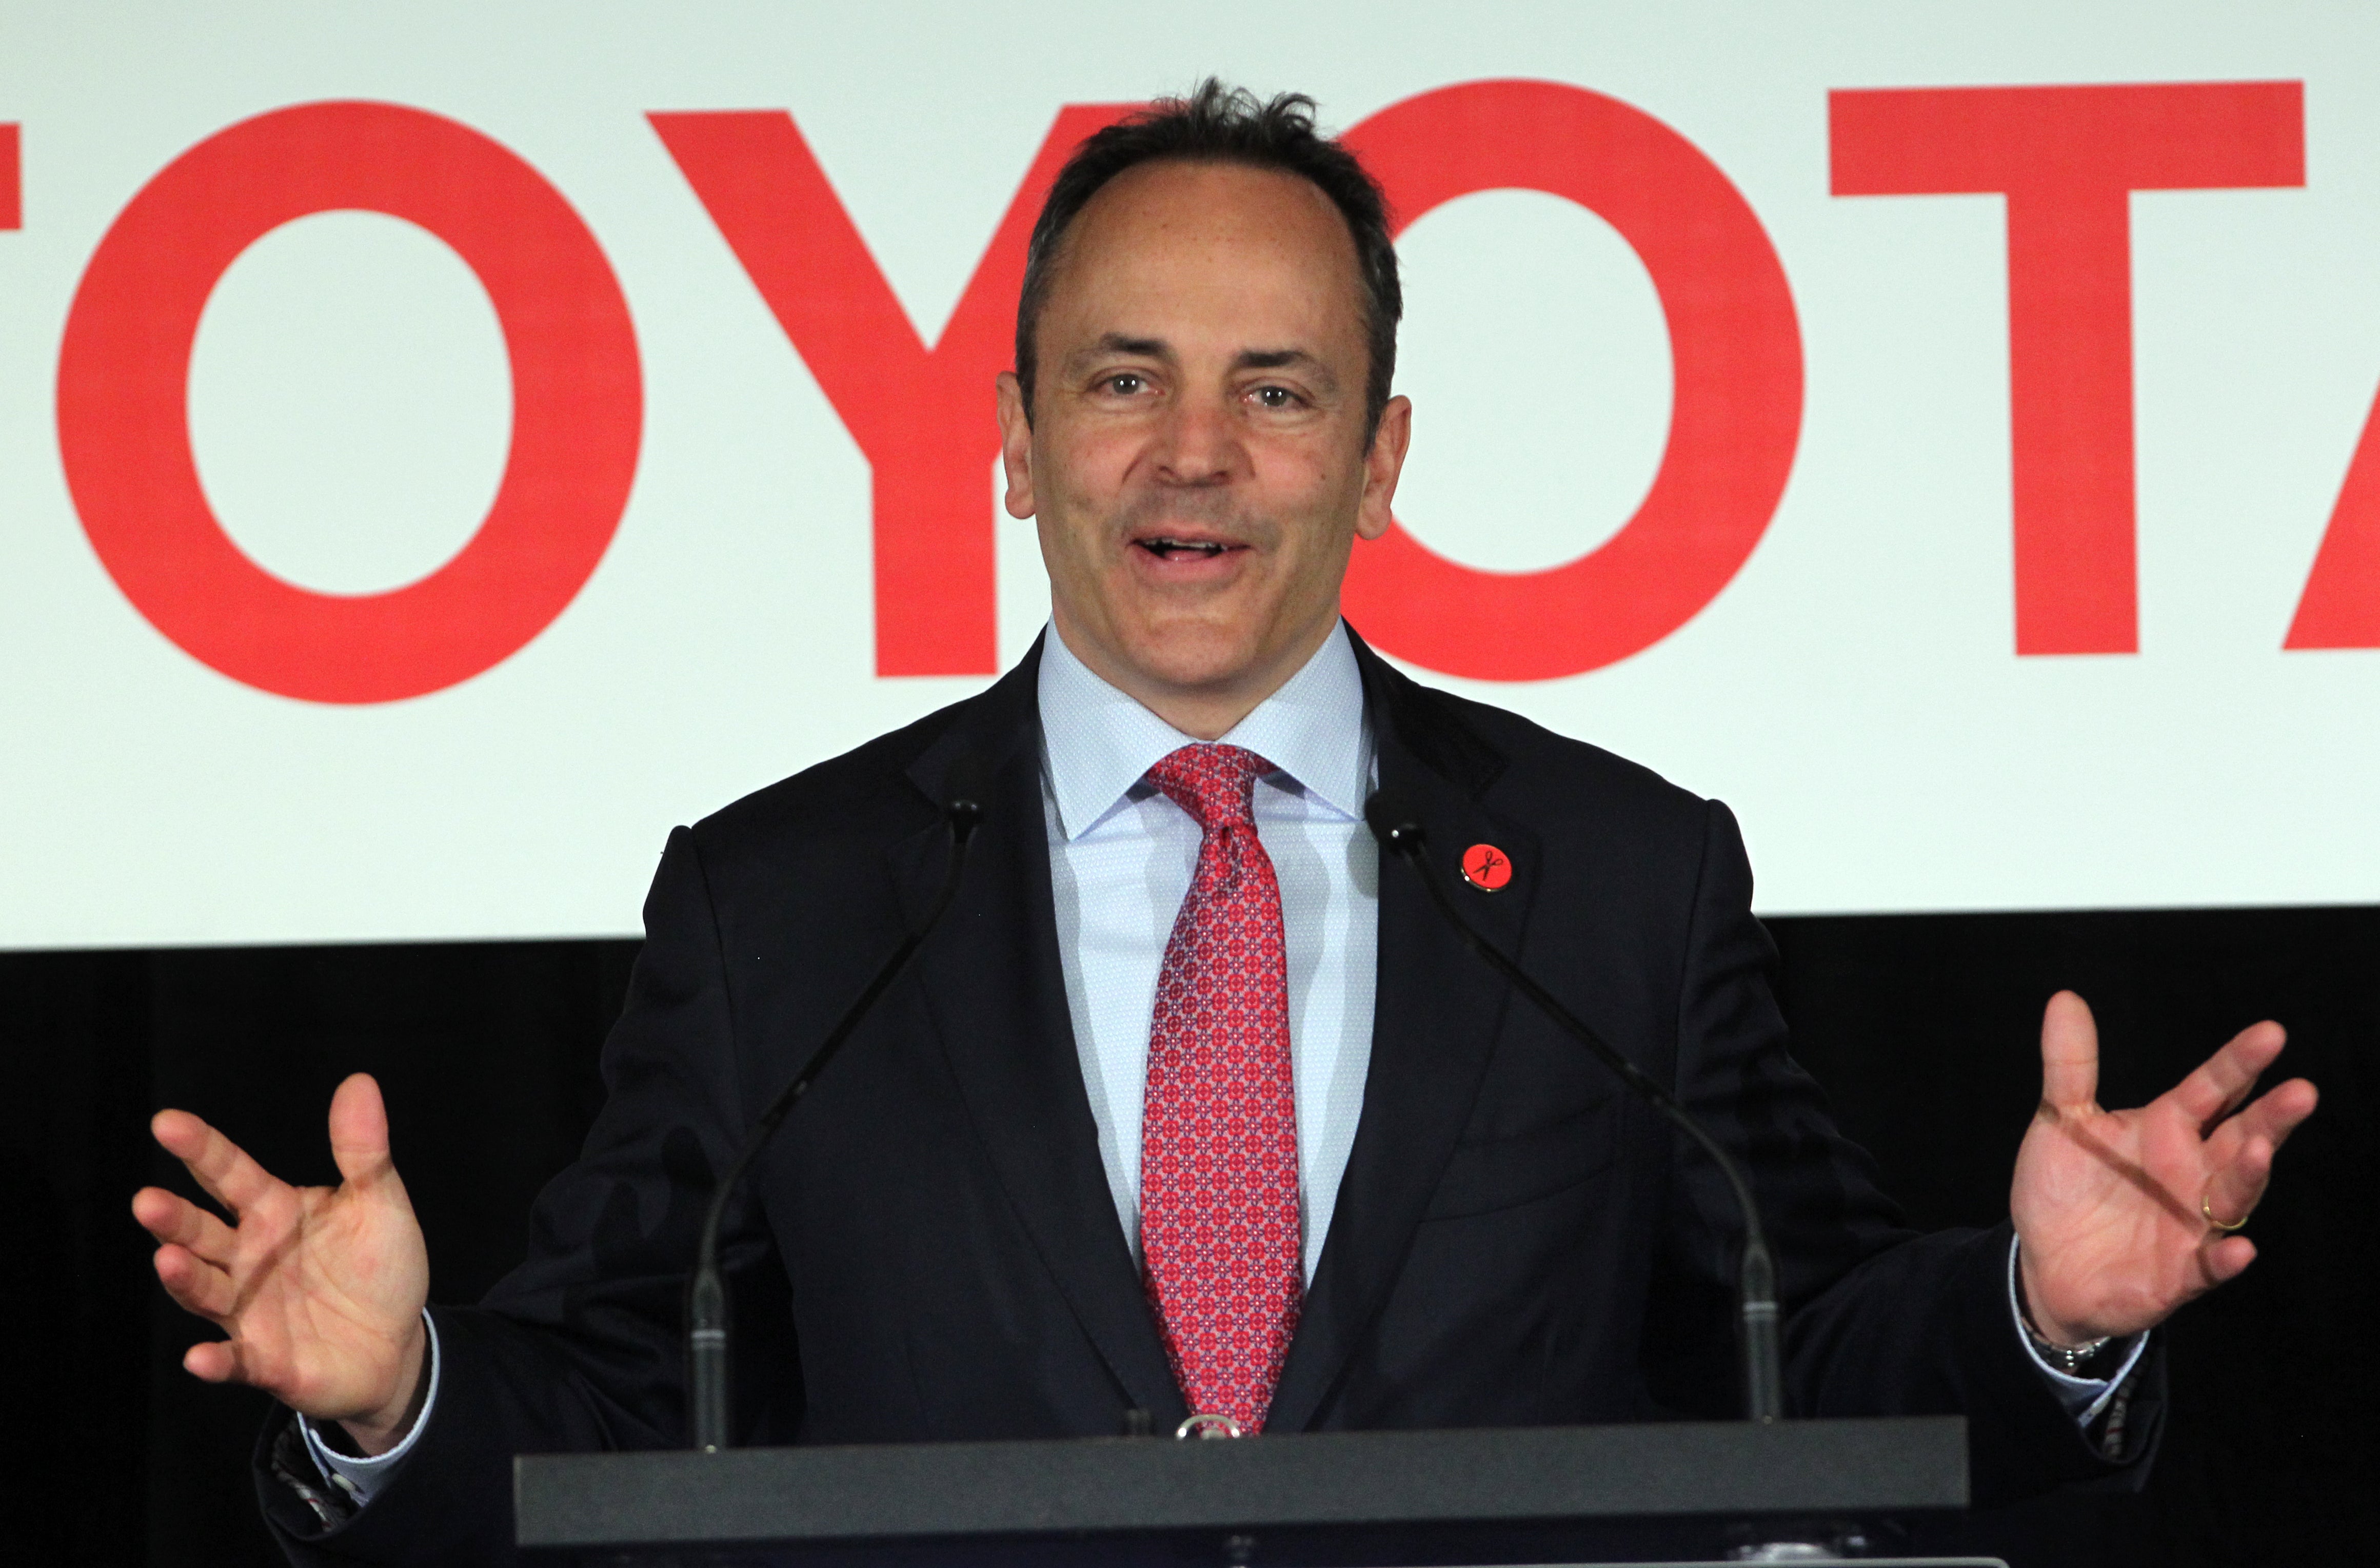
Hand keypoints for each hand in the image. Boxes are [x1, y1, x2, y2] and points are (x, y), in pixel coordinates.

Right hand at [132, 1073, 430, 1454]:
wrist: (398, 1343)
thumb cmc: (380, 1268)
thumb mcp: (380, 1203)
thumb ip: (364, 1151)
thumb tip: (359, 1081)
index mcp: (273, 1212)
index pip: (228, 1174)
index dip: (200, 1148)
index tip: (165, 1122)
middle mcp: (247, 1258)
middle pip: (200, 1232)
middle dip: (172, 1218)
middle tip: (146, 1199)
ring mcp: (249, 1310)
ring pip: (205, 1290)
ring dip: (184, 1277)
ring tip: (166, 1258)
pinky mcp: (265, 1360)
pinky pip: (236, 1361)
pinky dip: (217, 1361)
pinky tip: (199, 1358)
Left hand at [2011, 991, 2316, 1346]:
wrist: (2040, 1264)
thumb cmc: (2062, 1189)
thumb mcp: (2061, 1122)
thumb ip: (2070, 1066)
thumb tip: (2065, 998)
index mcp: (2168, 1129)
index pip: (2213, 1089)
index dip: (2239, 1062)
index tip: (2271, 1033)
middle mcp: (2192, 1173)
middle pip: (2243, 1137)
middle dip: (2272, 1118)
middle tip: (2301, 1091)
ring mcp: (2192, 1224)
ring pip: (2234, 1197)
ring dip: (2249, 1175)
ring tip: (2257, 1151)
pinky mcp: (2179, 1274)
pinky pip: (2209, 1267)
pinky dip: (2225, 1259)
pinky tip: (2238, 1249)